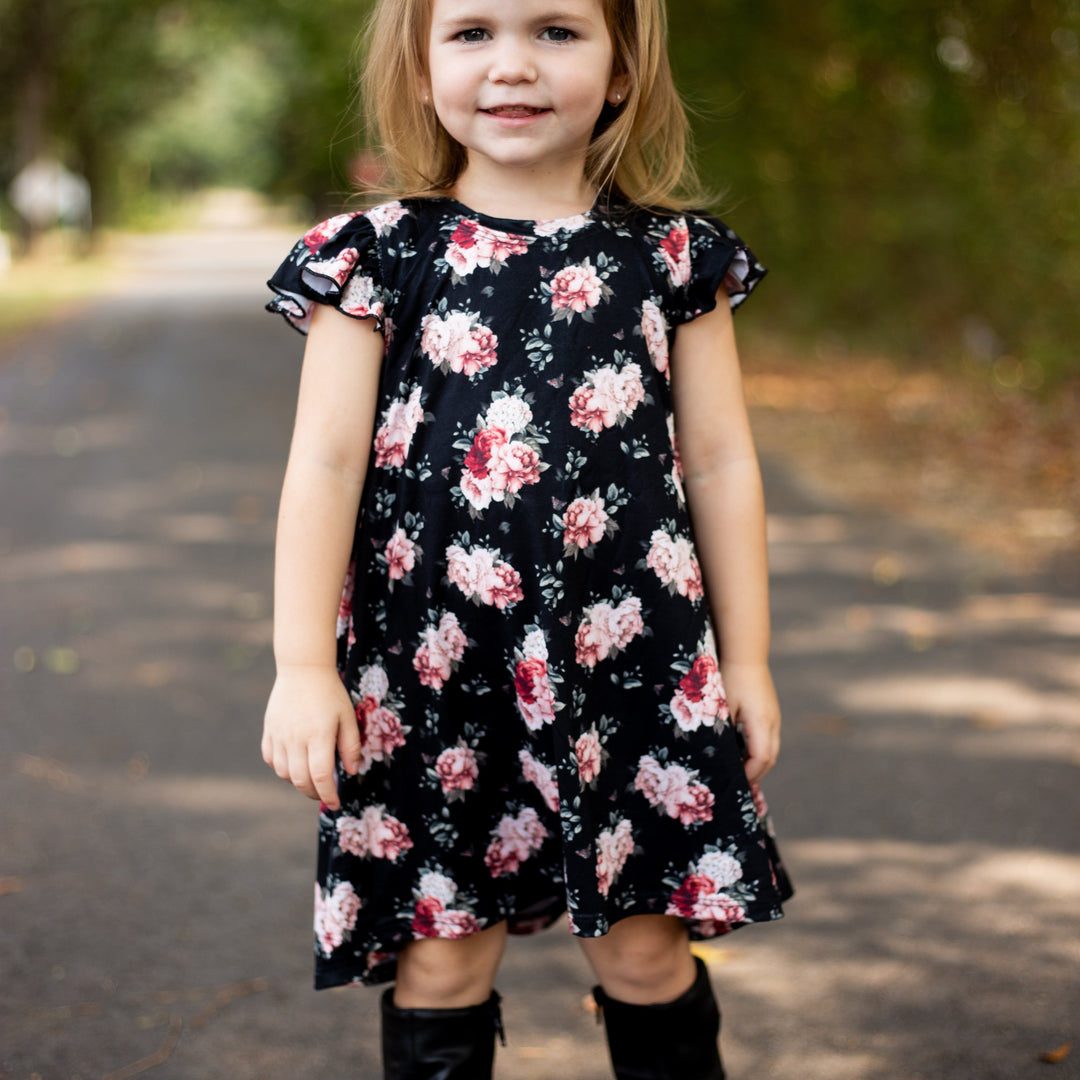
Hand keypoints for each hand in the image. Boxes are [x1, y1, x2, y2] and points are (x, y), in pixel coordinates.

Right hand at [261, 664, 361, 809]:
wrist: (303, 670)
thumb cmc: (330, 693)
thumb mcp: (347, 717)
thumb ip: (350, 746)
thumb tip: (351, 772)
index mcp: (318, 735)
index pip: (321, 776)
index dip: (328, 795)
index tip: (336, 804)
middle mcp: (295, 738)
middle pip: (300, 779)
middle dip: (314, 793)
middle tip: (325, 794)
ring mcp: (279, 735)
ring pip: (283, 773)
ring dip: (297, 781)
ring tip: (311, 777)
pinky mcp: (269, 730)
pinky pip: (271, 759)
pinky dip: (281, 768)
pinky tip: (294, 764)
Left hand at [721, 661, 780, 784]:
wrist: (745, 653)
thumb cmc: (729, 677)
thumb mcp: (721, 706)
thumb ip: (721, 730)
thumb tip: (717, 754)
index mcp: (761, 722)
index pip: (761, 759)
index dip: (749, 774)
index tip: (734, 782)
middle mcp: (773, 722)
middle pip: (770, 758)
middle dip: (755, 774)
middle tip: (736, 784)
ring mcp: (774, 716)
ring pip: (771, 749)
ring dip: (757, 763)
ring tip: (738, 771)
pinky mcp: (771, 711)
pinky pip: (768, 738)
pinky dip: (758, 751)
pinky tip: (741, 751)